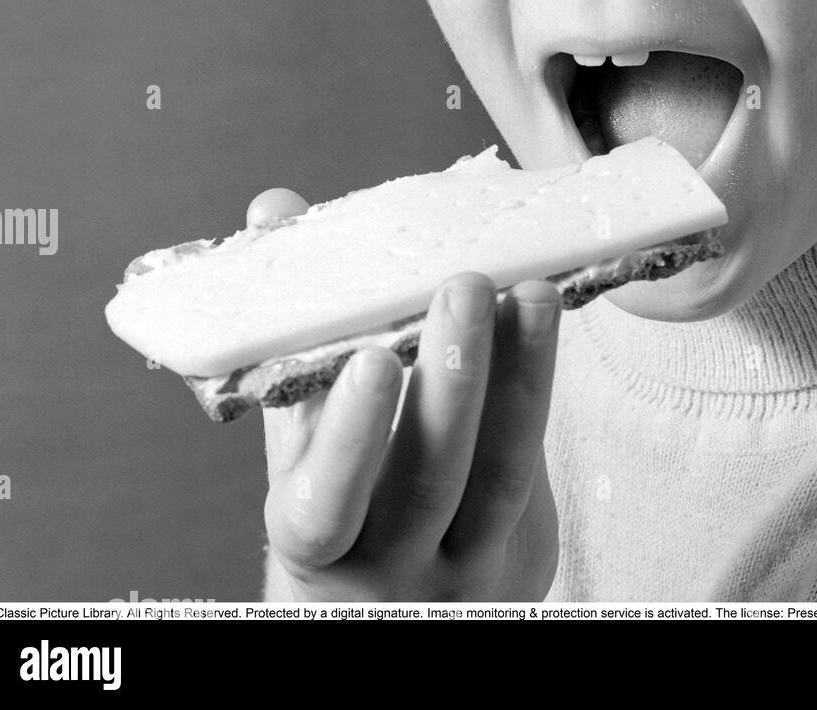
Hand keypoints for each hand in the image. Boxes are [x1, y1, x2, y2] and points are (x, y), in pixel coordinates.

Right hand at [247, 188, 561, 601]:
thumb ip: (293, 332)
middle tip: (464, 285)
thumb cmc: (334, 502)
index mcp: (313, 540)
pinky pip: (535, 466)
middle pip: (430, 480)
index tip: (371, 356)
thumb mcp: (299, 435)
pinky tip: (542, 322)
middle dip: (453, 379)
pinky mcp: (523, 547)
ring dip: (519, 374)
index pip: (326, 501)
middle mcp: (389, 565)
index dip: (350, 434)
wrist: (390, 609)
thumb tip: (274, 208)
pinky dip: (538, 389)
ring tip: (530, 291)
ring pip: (501, 474)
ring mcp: (465, 563)